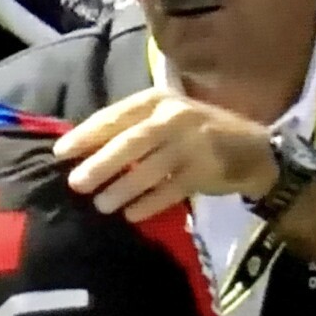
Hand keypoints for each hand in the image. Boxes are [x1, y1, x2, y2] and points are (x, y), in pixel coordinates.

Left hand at [53, 88, 279, 223]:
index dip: (87, 134)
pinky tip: (132, 215)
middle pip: (131, 141)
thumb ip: (132, 128)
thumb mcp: (167, 118)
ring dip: (123, 188)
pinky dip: (150, 204)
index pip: (116, 115)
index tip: (61, 152)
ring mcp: (193, 144)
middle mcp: (175, 117)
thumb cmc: (198, 132)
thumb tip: (84, 150)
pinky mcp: (206, 171)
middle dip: (101, 163)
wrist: (255, 149)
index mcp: (159, 100)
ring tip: (101, 204)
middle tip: (76, 183)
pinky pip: (171, 191)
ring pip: (150, 169)